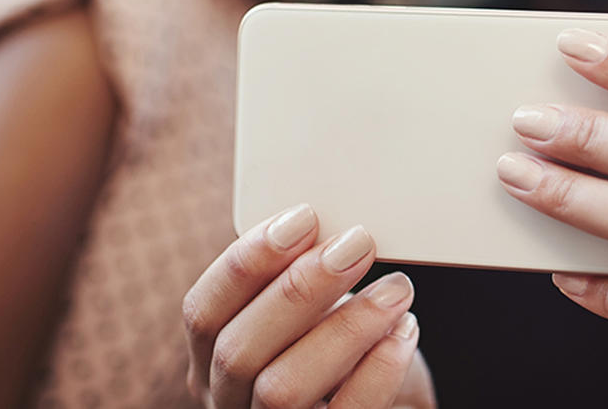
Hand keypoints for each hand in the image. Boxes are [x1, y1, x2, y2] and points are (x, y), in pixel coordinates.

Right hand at [182, 205, 434, 407]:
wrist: (390, 405)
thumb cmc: (349, 354)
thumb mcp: (319, 313)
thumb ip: (309, 282)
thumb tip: (335, 229)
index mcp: (213, 360)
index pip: (203, 312)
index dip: (246, 262)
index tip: (303, 217)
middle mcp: (228, 401)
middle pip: (238, 350)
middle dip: (299, 288)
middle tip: (358, 244)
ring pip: (281, 387)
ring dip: (345, 327)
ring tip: (396, 289)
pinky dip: (378, 370)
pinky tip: (404, 331)